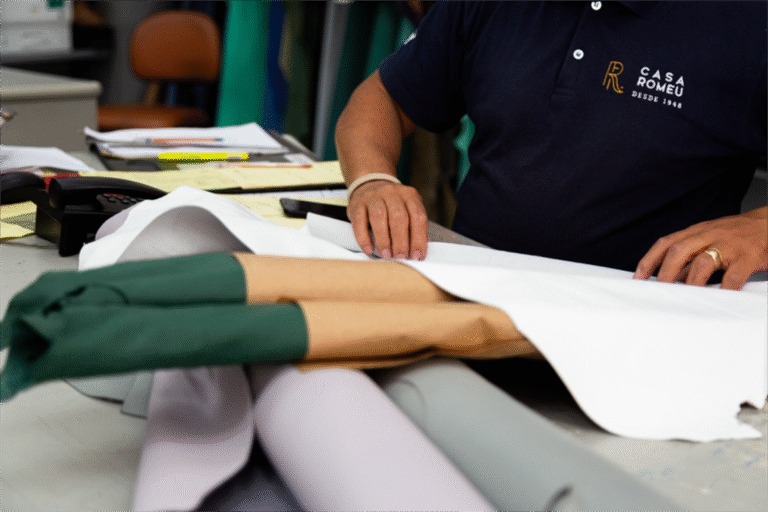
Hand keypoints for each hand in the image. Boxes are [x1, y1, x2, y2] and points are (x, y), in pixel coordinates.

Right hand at [347, 179, 428, 259]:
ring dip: (384, 240)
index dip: (418, 239)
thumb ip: (415, 227)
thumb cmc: (391, 204)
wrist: (369, 185)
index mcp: (409, 195)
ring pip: (379, 217)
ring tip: (386, 254)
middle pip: (399, 217)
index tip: (416, 255)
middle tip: (401, 257)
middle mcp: (392, 193)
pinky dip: (364, 238)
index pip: (418, 217)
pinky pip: (360, 221)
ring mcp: (373, 197)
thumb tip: (421, 248)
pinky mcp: (357, 204)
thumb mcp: (407, 209)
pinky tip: (369, 248)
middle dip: (401, 242)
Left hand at [633, 206, 767, 289]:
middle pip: (680, 250)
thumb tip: (671, 279)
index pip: (666, 243)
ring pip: (703, 261)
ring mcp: (729, 245)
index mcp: (697, 232)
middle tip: (658, 291)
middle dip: (665, 272)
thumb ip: (691, 259)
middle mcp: (710, 235)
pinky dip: (725, 288)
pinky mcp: (748, 256)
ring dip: (690, 281)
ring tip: (684, 298)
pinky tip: (719, 298)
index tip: (638, 277)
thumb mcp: (710, 241)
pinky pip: (734, 275)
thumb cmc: (737, 236)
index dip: (649, 259)